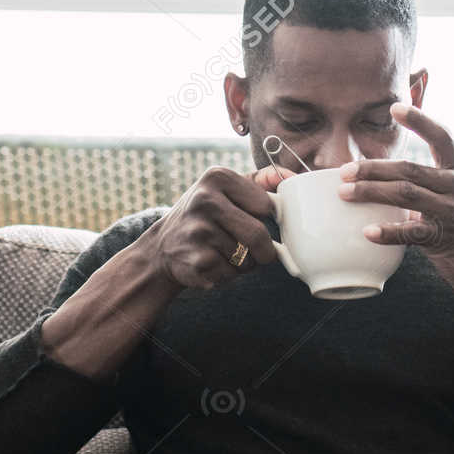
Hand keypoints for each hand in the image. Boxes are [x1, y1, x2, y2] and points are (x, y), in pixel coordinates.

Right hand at [146, 164, 286, 292]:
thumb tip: (291, 176)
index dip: (267, 218)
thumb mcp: (225, 190)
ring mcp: (199, 230)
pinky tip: (211, 265)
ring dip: (243, 265)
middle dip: (263, 251)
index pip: (266, 205)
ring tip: (223, 253)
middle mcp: (205, 200)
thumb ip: (259, 181)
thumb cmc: (205, 216)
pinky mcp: (197, 260)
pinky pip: (232, 275)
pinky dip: (228, 276)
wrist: (162, 248)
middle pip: (259, 235)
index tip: (256, 220)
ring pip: (247, 260)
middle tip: (254, 251)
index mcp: (218, 177)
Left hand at [338, 103, 453, 308]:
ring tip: (345, 193)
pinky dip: (387, 231)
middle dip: (373, 168)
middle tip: (344, 170)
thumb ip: (432, 183)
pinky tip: (367, 231)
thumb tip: (390, 173)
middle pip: (409, 169)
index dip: (420, 119)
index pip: (442, 136)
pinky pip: (411, 233)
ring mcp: (453, 212)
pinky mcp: (446, 239)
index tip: (395, 107)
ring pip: (405, 194)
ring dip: (370, 192)